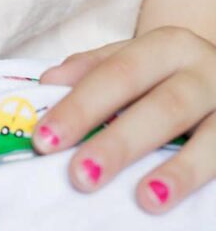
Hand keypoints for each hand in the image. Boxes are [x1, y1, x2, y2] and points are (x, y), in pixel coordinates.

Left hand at [32, 27, 215, 214]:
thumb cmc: (174, 72)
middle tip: (80, 174)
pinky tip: (179, 199)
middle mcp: (202, 69)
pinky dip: (202, 178)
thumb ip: (96, 68)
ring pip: (205, 138)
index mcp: (167, 45)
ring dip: (176, 170)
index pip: (117, 74)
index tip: (45, 138)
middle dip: (118, 142)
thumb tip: (48, 82)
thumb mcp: (140, 59)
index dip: (81, 106)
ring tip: (145, 198)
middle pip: (159, 106)